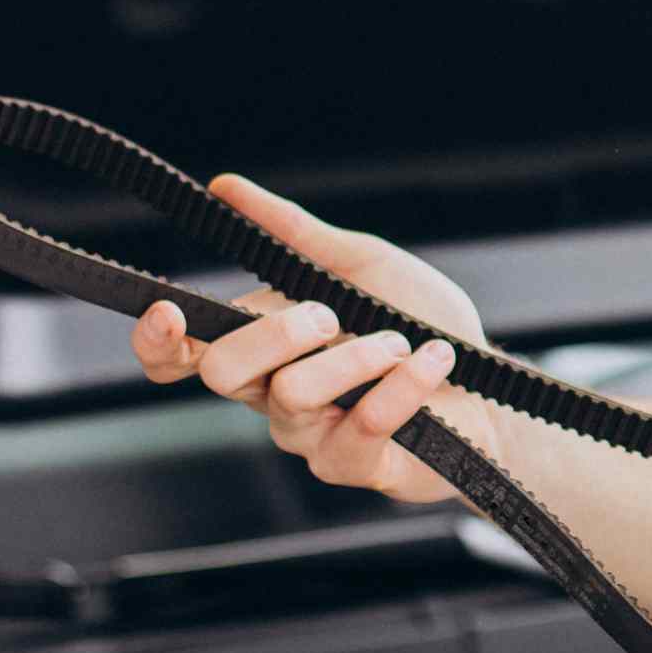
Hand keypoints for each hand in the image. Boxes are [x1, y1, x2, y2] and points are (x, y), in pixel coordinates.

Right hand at [130, 172, 504, 507]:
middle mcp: (274, 397)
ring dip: (355, 356)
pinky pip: (359, 428)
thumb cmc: (423, 325)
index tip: (168, 310)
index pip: (183, 358)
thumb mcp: (360, 264)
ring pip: (292, 396)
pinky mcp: (356, 466)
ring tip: (401, 340)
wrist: (493, 386)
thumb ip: (293, 232)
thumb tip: (225, 187)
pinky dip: (401, 385)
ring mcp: (311, 437)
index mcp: (264, 348)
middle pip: (223, 372)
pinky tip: (432, 361)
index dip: (159, 343)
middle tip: (331, 313)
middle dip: (276, 330)